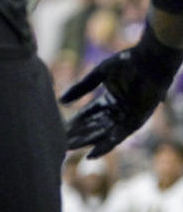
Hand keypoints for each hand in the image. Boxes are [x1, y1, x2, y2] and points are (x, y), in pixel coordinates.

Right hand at [61, 26, 182, 157]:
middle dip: (78, 135)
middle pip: (94, 126)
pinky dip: (105, 146)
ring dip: (87, 142)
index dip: (75, 122)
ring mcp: (128, 116)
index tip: (60, 129)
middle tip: (61, 143)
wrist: (150, 58)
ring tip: (69, 148)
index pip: (89, 114)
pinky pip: (119, 137)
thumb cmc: (127, 62)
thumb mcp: (98, 75)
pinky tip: (91, 154)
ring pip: (104, 133)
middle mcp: (119, 110)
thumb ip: (81, 89)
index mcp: (110, 99)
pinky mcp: (137, 121)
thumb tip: (61, 101)